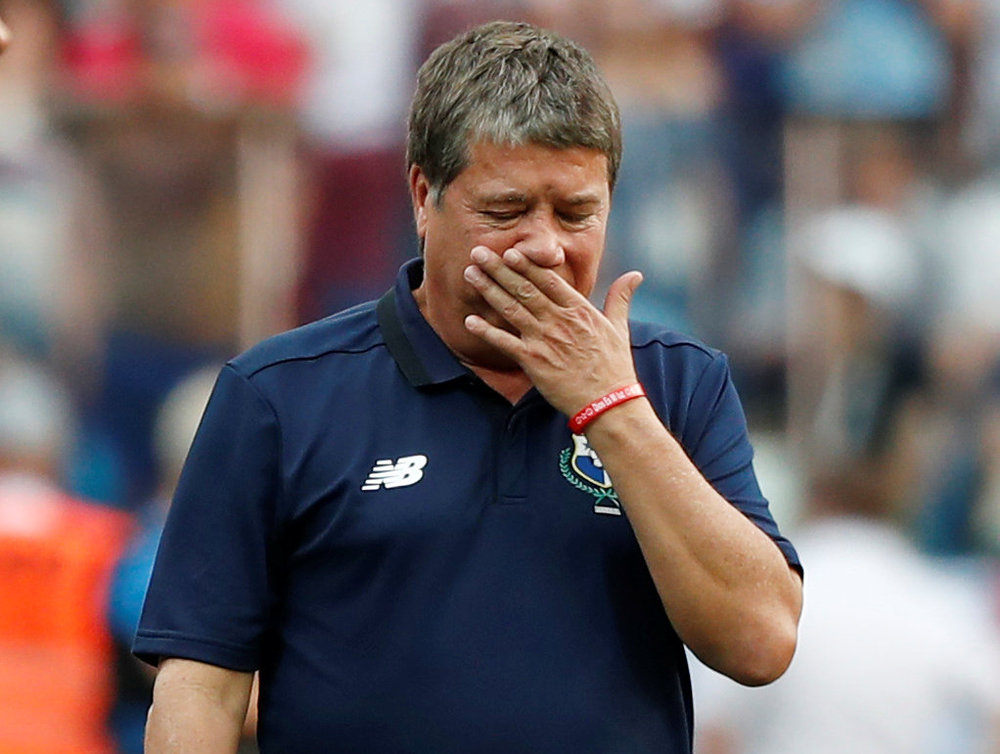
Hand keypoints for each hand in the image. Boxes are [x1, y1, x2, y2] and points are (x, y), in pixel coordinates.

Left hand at [462, 245, 642, 415]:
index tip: (509, 251)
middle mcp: (559, 320)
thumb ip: (620, 298)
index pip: (548, 280)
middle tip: (478, 252)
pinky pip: (504, 343)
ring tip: (470, 274)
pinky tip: (469, 321)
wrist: (608, 403)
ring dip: (488, 290)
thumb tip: (636, 275)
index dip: (526, 264)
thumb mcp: (619, 328)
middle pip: (523, 288)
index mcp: (579, 310)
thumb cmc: (614, 367)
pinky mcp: (533, 361)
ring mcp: (544, 340)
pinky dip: (486, 331)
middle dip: (499, 269)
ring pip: (510, 309)